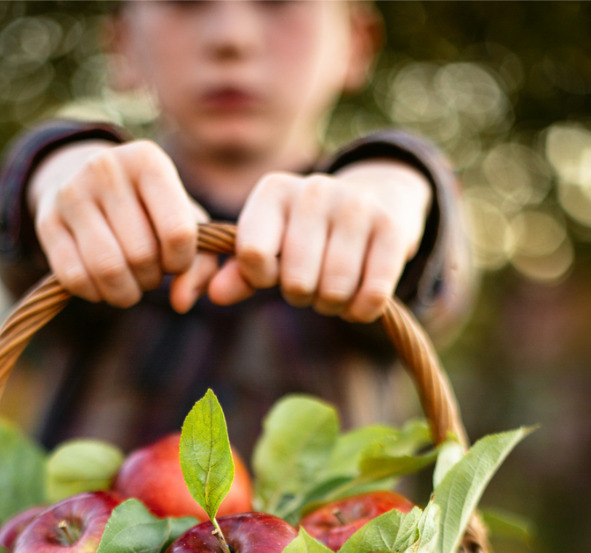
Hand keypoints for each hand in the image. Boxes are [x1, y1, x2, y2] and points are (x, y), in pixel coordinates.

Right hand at [28, 139, 215, 307]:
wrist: (86, 181)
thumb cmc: (148, 209)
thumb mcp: (183, 221)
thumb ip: (200, 264)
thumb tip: (182, 302)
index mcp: (148, 160)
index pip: (177, 232)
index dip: (180, 262)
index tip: (174, 260)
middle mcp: (106, 168)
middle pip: (141, 255)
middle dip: (151, 278)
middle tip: (148, 271)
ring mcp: (71, 193)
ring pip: (107, 270)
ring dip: (125, 292)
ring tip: (129, 282)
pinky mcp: (47, 221)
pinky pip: (75, 278)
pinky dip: (95, 293)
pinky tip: (102, 283)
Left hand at [205, 160, 432, 322]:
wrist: (375, 200)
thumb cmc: (306, 234)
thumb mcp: (270, 245)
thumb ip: (240, 272)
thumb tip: (214, 295)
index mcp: (273, 191)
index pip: (253, 255)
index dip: (260, 278)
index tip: (271, 273)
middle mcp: (313, 189)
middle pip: (295, 283)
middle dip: (301, 295)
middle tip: (310, 283)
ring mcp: (356, 205)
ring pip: (333, 292)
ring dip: (332, 304)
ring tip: (334, 287)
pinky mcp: (391, 228)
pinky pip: (370, 296)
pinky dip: (361, 311)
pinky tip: (359, 299)